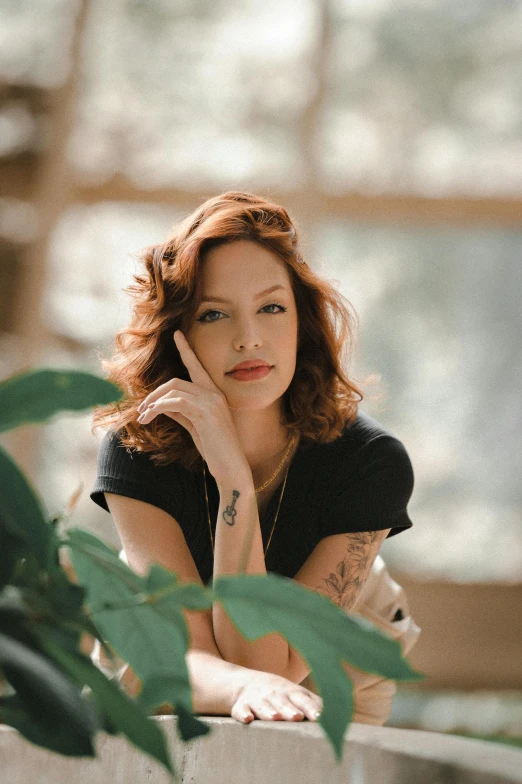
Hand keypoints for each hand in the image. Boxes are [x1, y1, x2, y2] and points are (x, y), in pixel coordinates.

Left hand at [137, 330, 249, 484]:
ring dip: (153, 403)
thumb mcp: (195, 427)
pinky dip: (158, 408)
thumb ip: (181, 413)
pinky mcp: (205, 413)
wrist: (232, 468)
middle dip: (154, 394)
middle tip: (142, 410)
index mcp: (214, 395)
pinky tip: (149, 418)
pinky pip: (175, 402)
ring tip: (143, 417)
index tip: (177, 334)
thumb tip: (162, 405)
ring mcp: (211, 403)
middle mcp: (214, 394)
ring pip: (174, 390)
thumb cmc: (215, 450)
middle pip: (176, 382)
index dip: (186, 350)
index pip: (197, 367)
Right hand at [230, 671, 322, 723]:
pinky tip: (247, 718)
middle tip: (297, 717)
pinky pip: (240, 709)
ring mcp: (258, 699)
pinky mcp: (241, 705)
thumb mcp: (298, 694)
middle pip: (283, 702)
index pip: (303, 699)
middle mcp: (275, 694)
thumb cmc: (280, 694)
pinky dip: (243, 713)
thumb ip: (316, 704)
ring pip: (263, 705)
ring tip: (275, 717)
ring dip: (269, 711)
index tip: (319, 718)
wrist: (245, 683)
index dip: (311, 708)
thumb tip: (344, 717)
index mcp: (291, 693)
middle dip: (290, 709)